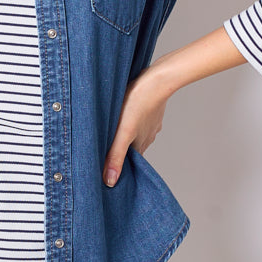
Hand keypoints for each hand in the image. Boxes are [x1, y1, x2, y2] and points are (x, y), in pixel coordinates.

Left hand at [102, 66, 169, 186]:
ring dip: (126, 132)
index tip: (108, 165)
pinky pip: (141, 117)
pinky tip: (125, 111)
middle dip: (120, 148)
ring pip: (137, 132)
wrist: (157, 80)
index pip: (129, 161)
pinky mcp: (152, 108)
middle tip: (105, 144)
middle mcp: (149, 136)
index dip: (119, 164)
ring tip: (112, 127)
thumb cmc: (137, 103)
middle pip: (132, 147)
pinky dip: (132, 118)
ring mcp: (152, 122)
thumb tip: (110, 182)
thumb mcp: (122, 132)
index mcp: (141, 145)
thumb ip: (115, 156)